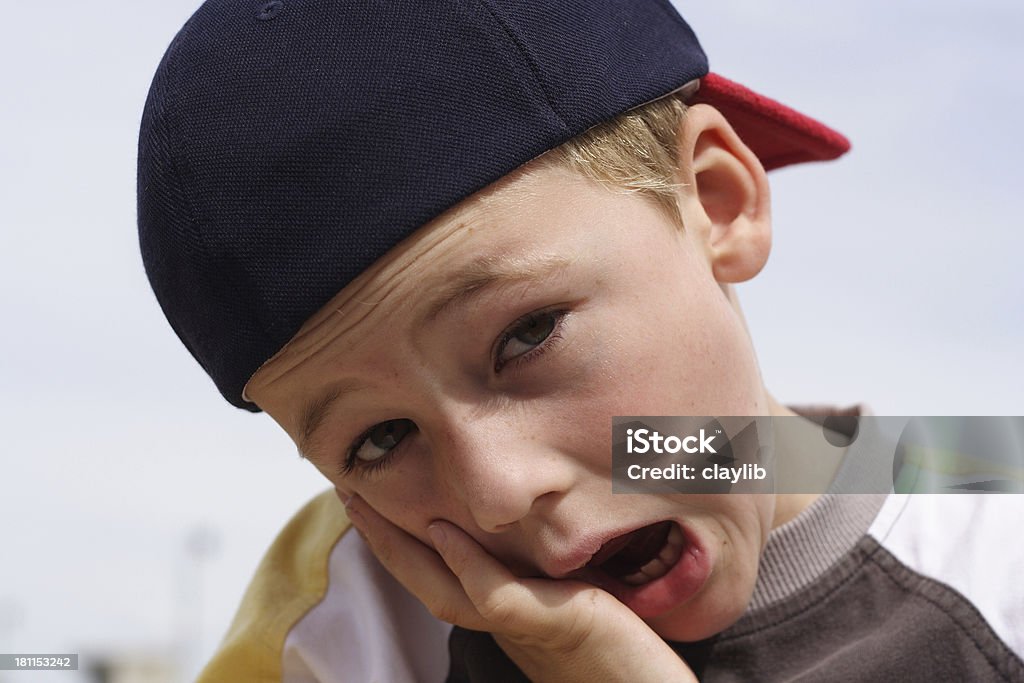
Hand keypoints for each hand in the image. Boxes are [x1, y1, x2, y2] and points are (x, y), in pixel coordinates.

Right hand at [343, 495, 696, 682]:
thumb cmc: (636, 651)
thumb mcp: (589, 594)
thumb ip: (553, 570)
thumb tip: (526, 524)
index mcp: (513, 615)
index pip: (444, 577)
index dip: (404, 545)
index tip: (376, 505)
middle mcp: (509, 624)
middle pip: (427, 583)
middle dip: (383, 541)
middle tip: (348, 496)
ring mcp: (528, 628)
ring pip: (445, 591)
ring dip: (401, 550)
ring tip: (367, 508)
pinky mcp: (556, 624)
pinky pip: (496, 596)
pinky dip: (466, 565)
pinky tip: (441, 531)